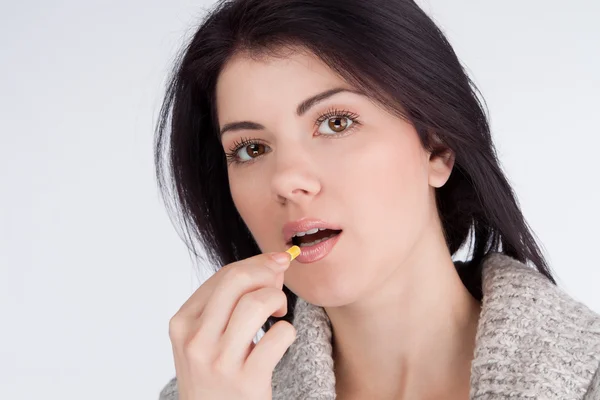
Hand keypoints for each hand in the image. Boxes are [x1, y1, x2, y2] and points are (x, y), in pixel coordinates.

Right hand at [168, 250, 296, 399]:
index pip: (223, 275)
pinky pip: (278, 336)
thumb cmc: (214, 374)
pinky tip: (281, 339)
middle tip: (279, 284)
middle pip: (237, 280)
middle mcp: (195, 341)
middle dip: (267, 272)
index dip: (257, 263)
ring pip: (256, 303)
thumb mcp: (204, 337)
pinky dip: (287, 331)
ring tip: (279, 313)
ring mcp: (219, 362)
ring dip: (277, 300)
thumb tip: (274, 263)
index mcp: (182, 323)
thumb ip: (229, 301)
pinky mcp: (246, 381)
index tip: (276, 263)